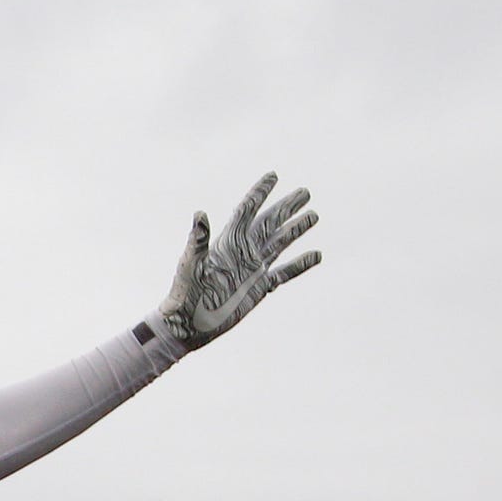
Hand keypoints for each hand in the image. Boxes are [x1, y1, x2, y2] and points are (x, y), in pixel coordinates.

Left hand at [152, 172, 321, 351]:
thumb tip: (200, 214)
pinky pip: (284, 273)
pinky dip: (300, 265)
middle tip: (305, 192)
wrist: (188, 324)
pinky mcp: (259, 288)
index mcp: (228, 242)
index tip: (273, 176)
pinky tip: (316, 255)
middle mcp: (243, 251)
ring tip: (313, 215)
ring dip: (296, 230)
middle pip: (270, 222)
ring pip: (280, 243)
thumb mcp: (192, 263)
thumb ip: (199, 239)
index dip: (260, 192)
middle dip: (287, 207)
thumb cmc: (185, 293)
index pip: (248, 210)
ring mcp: (252, 268)